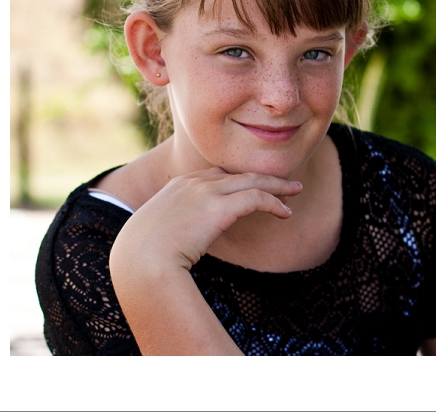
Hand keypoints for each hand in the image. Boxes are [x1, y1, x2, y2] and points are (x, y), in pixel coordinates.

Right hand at [112, 167, 302, 270]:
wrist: (140, 261)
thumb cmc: (144, 256)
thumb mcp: (156, 233)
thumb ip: (174, 227)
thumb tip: (184, 242)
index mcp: (178, 185)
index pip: (216, 174)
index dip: (239, 180)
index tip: (255, 188)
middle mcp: (194, 182)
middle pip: (238, 173)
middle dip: (264, 177)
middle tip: (286, 183)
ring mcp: (207, 192)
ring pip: (252, 181)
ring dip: (277, 186)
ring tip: (295, 192)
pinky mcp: (219, 207)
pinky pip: (256, 198)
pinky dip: (274, 203)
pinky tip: (285, 213)